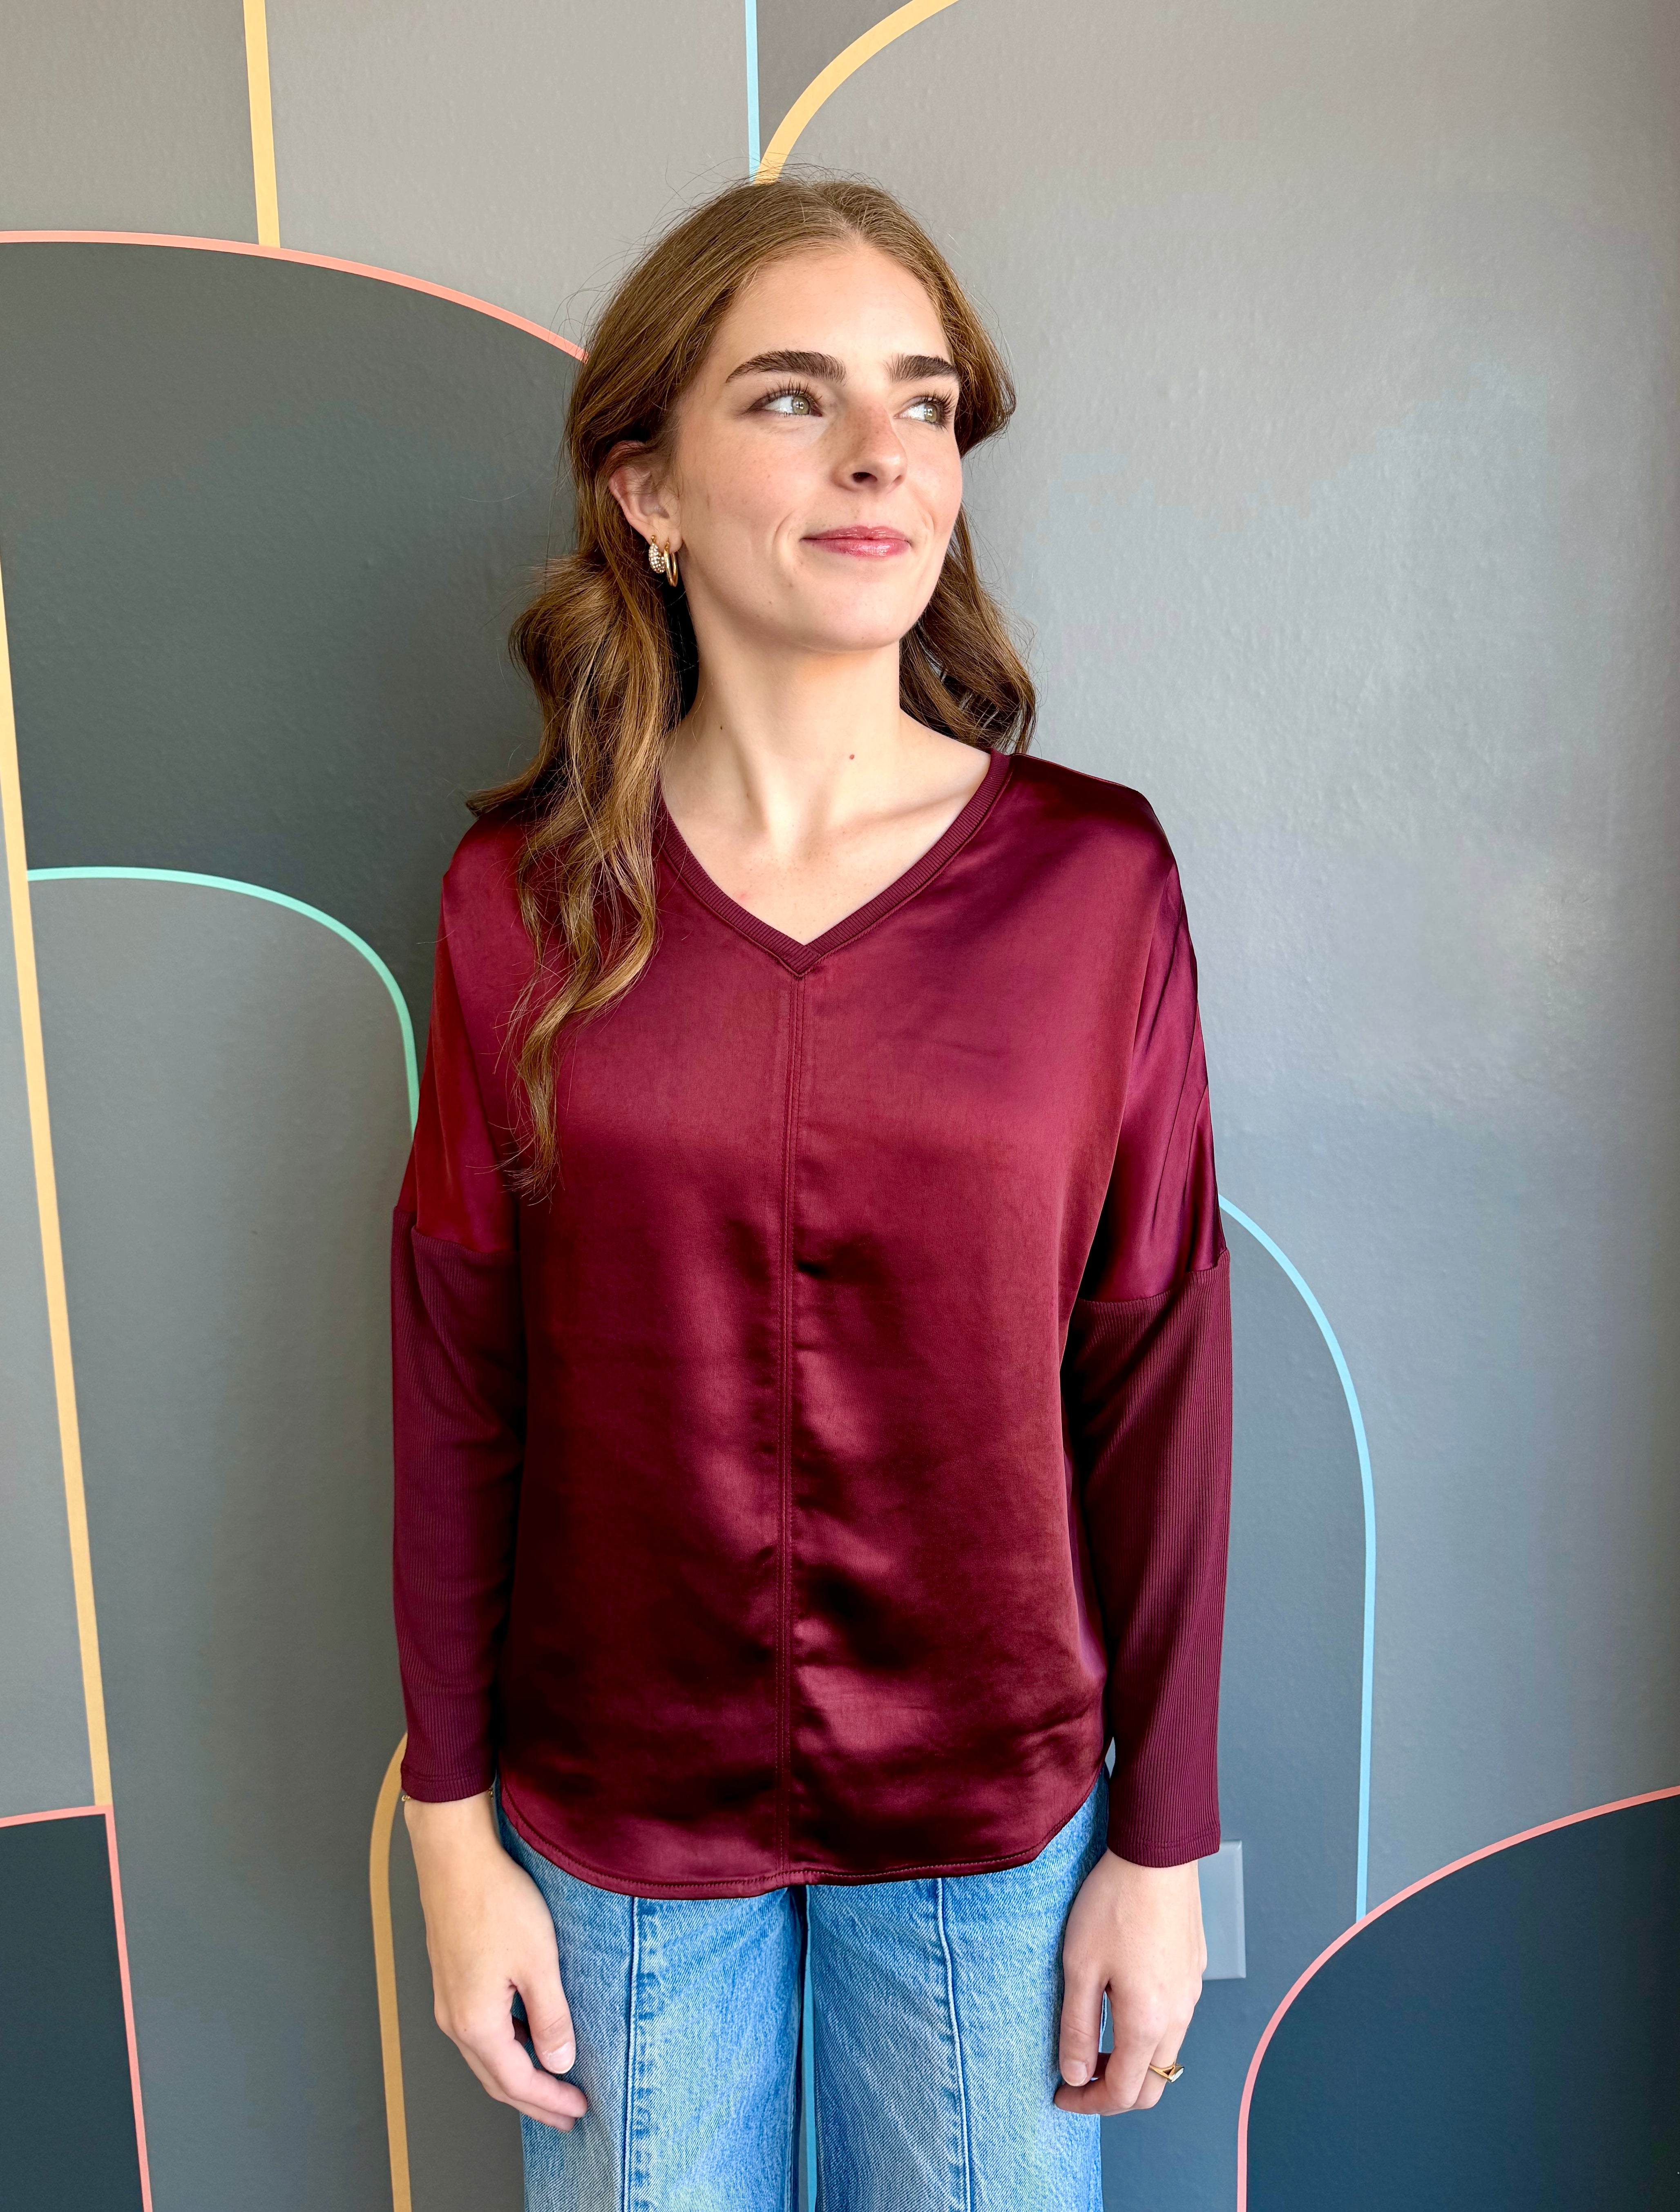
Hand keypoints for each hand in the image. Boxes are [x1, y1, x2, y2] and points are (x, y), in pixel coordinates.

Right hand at [403, 1791, 588, 2130]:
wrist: (454, 1857)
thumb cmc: (496, 1902)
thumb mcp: (538, 1961)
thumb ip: (550, 2016)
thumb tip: (559, 2062)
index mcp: (475, 2022)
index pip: (516, 2081)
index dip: (550, 2099)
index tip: (580, 2109)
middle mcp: (454, 2019)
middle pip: (496, 2078)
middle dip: (534, 2100)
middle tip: (568, 2114)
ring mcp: (448, 2000)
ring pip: (485, 2056)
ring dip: (519, 2075)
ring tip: (551, 2083)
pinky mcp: (451, 1979)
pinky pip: (479, 2031)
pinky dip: (506, 2047)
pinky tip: (527, 2038)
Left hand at [1053, 1848, 1205, 2116]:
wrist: (1157, 1853)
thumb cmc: (1114, 1904)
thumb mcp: (1080, 1966)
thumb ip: (1078, 2027)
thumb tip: (1075, 2076)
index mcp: (1149, 2022)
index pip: (1124, 2093)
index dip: (1089, 2102)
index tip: (1060, 2093)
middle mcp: (1178, 2015)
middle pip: (1153, 2083)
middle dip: (1114, 2090)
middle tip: (1078, 2074)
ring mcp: (1191, 1992)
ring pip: (1166, 2051)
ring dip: (1132, 2059)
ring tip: (1095, 2037)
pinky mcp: (1193, 1970)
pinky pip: (1174, 2018)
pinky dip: (1147, 2030)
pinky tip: (1120, 2000)